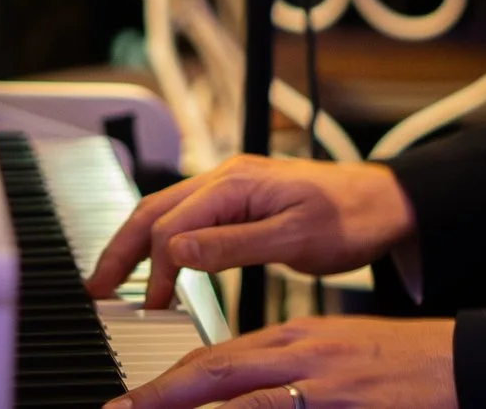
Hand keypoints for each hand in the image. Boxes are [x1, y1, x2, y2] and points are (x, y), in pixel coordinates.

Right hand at [85, 155, 417, 309]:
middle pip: (155, 211)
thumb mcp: (295, 239)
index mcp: (236, 183)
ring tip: (118, 283)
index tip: (149, 307)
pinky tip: (162, 268)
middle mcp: (227, 178)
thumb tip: (179, 252)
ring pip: (168, 214)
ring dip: (140, 248)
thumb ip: (233, 246)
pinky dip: (167, 244)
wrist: (387, 203)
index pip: (173, 225)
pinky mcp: (242, 201)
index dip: (157, 269)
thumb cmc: (351, 218)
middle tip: (97, 288)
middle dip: (122, 249)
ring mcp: (233, 187)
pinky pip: (190, 219)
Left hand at [107, 315, 456, 408]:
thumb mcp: (335, 356)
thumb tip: (246, 396)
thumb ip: (287, 371)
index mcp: (293, 337)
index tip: (134, 399)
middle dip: (158, 394)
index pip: (216, 355)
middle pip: (213, 368)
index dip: (169, 380)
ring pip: (239, 396)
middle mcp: (299, 352)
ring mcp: (322, 381)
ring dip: (188, 406)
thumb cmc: (402, 365)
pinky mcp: (343, 402)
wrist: (463, 362)